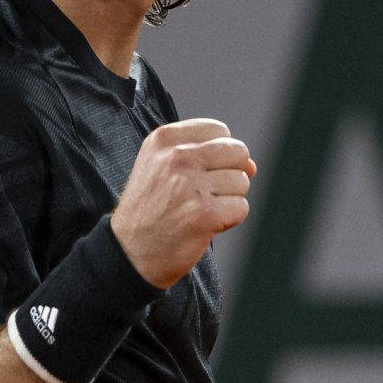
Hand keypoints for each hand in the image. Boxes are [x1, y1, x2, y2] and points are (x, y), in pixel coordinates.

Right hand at [111, 118, 255, 287]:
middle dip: (230, 173)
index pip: (219, 130)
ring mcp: (190, 185)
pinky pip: (241, 208)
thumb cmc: (152, 209)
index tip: (200, 173)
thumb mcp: (162, 166)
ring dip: (228, 199)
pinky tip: (205, 225)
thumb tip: (252, 165)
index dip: (219, 154)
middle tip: (205, 194)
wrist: (130, 253)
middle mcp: (177, 157)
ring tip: (199, 210)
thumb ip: (206, 155)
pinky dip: (229, 220)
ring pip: (242, 181)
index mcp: (164, 139)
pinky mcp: (204, 214)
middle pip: (237, 151)